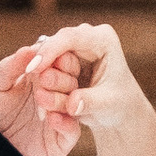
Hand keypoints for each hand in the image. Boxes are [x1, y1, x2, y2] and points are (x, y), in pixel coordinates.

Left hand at [0, 42, 84, 155]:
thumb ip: (11, 66)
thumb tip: (29, 49)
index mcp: (44, 74)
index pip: (62, 60)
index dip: (57, 57)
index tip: (47, 56)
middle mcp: (56, 93)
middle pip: (72, 80)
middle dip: (60, 78)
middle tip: (44, 78)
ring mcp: (61, 115)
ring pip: (75, 104)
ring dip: (60, 99)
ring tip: (41, 98)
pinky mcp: (61, 139)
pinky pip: (72, 130)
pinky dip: (66, 123)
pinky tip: (51, 118)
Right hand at [18, 22, 155, 155]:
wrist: (122, 118)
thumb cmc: (120, 109)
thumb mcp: (108, 107)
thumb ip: (89, 103)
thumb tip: (74, 103)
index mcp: (102, 39)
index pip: (67, 37)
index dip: (49, 53)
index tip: (34, 71)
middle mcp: (86, 39)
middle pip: (53, 48)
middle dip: (45, 75)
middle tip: (43, 99)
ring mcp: (72, 51)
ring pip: (47, 64)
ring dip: (44, 88)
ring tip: (54, 110)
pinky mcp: (64, 65)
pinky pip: (46, 77)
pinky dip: (45, 94)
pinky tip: (50, 111)